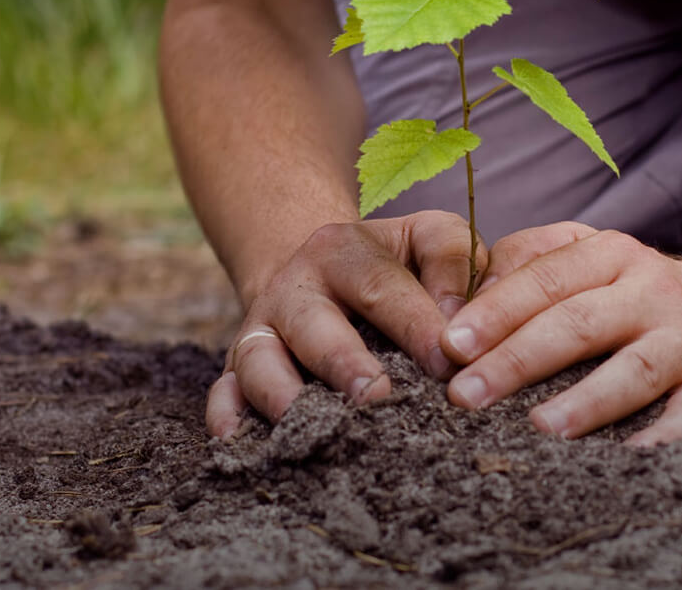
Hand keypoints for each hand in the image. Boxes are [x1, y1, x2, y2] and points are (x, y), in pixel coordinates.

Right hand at [206, 210, 484, 437]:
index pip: (380, 286)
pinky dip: (226, 416)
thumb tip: (459, 325)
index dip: (414, 324)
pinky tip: (240, 443)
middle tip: (379, 398)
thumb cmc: (395, 263)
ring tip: (320, 429)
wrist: (323, 269)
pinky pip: (222, 392)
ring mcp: (261, 328)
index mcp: (344, 250)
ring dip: (285, 396)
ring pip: (259, 360)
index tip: (447, 363)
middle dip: (345, 364)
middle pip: (314, 325)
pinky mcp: (237, 366)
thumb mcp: (427, 238)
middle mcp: (295, 287)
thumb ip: (453, 264)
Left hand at [438, 223, 681, 444]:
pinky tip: (626, 463)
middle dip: (517, 359)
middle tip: (465, 395)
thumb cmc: (647, 290)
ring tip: (538, 428)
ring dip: (585, 401)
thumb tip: (464, 294)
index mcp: (613, 255)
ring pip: (634, 370)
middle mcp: (653, 291)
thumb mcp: (599, 256)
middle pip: (579, 323)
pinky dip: (662, 441)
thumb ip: (535, 263)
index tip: (450, 344)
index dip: (495, 311)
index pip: (547, 279)